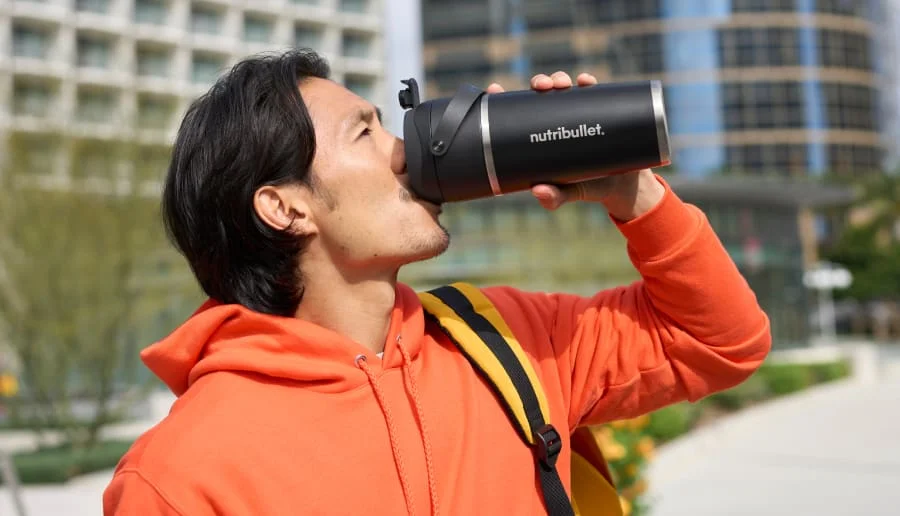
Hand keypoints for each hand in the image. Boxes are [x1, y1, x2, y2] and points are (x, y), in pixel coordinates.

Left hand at [486, 72, 664, 220]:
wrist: (622, 185)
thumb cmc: (586, 186)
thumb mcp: (569, 193)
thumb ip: (554, 197)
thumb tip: (538, 192)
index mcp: (540, 133)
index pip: (518, 112)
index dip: (504, 98)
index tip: (494, 89)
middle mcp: (556, 117)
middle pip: (542, 93)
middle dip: (539, 83)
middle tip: (542, 87)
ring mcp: (578, 112)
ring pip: (565, 87)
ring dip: (560, 79)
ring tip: (562, 84)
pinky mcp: (600, 110)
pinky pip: (594, 91)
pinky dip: (589, 83)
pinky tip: (586, 81)